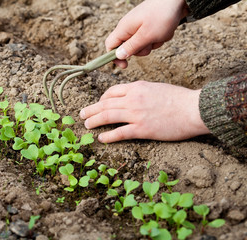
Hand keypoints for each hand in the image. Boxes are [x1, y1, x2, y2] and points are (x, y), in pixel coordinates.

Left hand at [79, 81, 209, 142]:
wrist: (193, 109)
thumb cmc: (179, 98)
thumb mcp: (156, 87)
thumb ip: (141, 91)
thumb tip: (130, 97)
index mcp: (137, 87)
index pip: (112, 92)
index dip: (101, 98)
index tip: (98, 103)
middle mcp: (132, 99)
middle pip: (105, 104)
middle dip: (91, 109)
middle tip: (81, 114)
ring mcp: (136, 114)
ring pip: (108, 116)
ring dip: (94, 121)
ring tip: (86, 125)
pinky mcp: (142, 129)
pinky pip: (120, 133)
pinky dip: (108, 136)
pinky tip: (101, 138)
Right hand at [106, 0, 188, 67]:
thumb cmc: (162, 16)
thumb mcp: (146, 35)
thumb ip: (131, 47)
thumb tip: (118, 55)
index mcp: (124, 28)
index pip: (110, 45)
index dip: (114, 57)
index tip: (125, 66)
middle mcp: (129, 27)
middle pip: (128, 47)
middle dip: (141, 50)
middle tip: (150, 42)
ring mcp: (139, 26)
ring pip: (142, 44)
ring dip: (153, 43)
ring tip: (161, 34)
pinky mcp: (149, 25)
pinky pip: (151, 38)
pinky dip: (159, 37)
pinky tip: (166, 30)